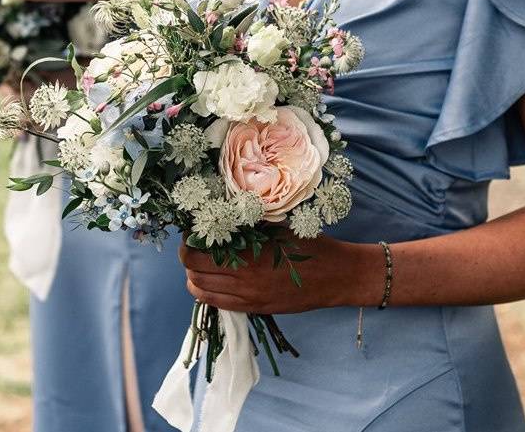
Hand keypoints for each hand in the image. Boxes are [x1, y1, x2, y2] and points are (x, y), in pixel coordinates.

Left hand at [179, 231, 383, 313]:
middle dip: (188, 258)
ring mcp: (247, 297)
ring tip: (201, 264)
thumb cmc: (308, 245)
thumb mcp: (277, 227)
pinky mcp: (254, 308)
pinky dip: (207, 292)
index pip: (198, 251)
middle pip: (194, 271)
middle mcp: (243, 278)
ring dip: (194, 276)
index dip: (189, 241)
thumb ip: (248, 225)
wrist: (335, 275)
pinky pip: (218, 304)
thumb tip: (220, 216)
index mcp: (248, 253)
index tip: (194, 231)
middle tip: (194, 246)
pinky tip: (214, 280)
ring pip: (201, 291)